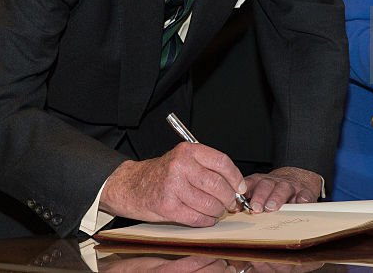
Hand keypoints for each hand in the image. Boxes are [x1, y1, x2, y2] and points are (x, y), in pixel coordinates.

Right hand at [99, 142, 246, 226]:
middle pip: (217, 185)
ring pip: (209, 204)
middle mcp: (180, 166)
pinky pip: (196, 218)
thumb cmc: (163, 174)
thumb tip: (236, 187)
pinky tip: (204, 218)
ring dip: (217, 211)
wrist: (132, 185)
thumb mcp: (184, 160)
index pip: (222, 162)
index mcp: (188, 151)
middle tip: (229, 203)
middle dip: (228, 198)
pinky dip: (205, 221)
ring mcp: (173, 186)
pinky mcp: (167, 206)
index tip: (240, 188)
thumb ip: (208, 168)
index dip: (235, 177)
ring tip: (215, 211)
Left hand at [239, 166, 321, 212]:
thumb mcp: (258, 190)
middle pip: (266, 185)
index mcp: (260, 182)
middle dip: (260, 196)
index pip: (250, 184)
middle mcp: (274, 182)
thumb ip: (246, 199)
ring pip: (283, 188)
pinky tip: (299, 204)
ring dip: (276, 198)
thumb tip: (232, 209)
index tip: (239, 202)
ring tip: (271, 207)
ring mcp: (291, 186)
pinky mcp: (305, 192)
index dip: (244, 192)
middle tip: (255, 208)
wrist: (297, 178)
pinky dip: (302, 200)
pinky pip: (304, 195)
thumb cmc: (274, 189)